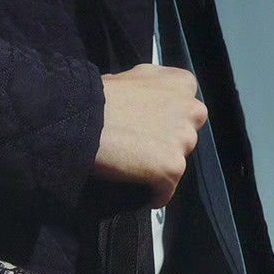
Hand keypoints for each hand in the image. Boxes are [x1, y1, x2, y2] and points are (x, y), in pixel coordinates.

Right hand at [92, 62, 208, 208]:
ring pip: (177, 162)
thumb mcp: (130, 77)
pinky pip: (166, 190)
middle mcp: (190, 110)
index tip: (152, 128)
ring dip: (160, 168)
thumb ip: (150, 89)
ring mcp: (183, 140)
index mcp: (180, 84)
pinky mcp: (172, 168)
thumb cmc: (97, 98)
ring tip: (135, 171)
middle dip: (169, 144)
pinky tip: (141, 194)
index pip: (187, 107)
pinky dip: (154, 195)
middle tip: (142, 149)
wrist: (83, 120)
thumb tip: (144, 101)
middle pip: (186, 135)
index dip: (168, 120)